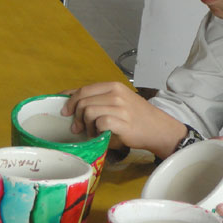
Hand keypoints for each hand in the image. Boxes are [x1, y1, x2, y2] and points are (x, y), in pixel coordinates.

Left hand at [60, 82, 185, 157]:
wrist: (158, 128)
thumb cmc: (137, 117)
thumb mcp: (119, 101)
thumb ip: (99, 99)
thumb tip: (72, 103)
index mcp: (114, 86)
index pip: (83, 89)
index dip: (69, 99)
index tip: (64, 110)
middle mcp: (116, 94)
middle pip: (82, 101)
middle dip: (76, 116)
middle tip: (77, 127)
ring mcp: (120, 107)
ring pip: (88, 112)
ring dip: (86, 125)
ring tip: (92, 132)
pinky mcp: (122, 122)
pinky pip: (99, 123)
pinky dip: (96, 131)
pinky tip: (100, 135)